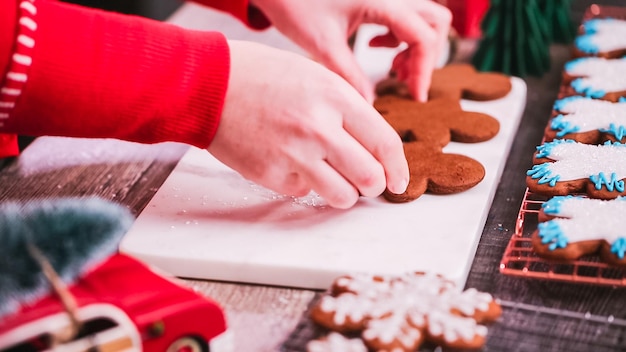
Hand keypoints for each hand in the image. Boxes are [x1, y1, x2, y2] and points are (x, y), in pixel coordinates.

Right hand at [207, 40, 408, 208]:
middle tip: (368, 183)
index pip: (385, 143)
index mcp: (335, 98)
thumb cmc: (264, 76)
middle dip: (375, 186)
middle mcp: (318, 129)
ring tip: (332, 178)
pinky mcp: (270, 175)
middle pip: (370, 178)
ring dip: (344, 193)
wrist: (210, 84)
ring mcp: (293, 155)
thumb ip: (348, 109)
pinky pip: (303, 193)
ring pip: (342, 197)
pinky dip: (304, 184)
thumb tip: (374, 146)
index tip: (399, 181)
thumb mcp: (316, 76)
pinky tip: (289, 162)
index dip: (398, 169)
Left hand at [251, 0, 451, 101]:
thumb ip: (349, 76)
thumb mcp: (323, 45)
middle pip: (435, 22)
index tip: (415, 97)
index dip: (423, 71)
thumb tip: (368, 105)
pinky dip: (399, 34)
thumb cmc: (294, 2)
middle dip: (425, 55)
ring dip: (414, 45)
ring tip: (392, 67)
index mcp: (381, 0)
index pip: (423, 37)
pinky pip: (404, 13)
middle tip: (403, 79)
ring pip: (422, 17)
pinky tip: (374, 45)